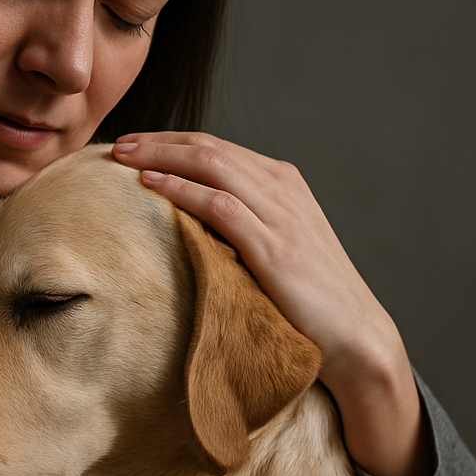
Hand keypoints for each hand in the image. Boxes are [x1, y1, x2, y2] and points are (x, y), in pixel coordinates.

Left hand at [112, 132, 430, 475]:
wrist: (355, 333)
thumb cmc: (309, 296)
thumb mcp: (276, 242)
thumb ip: (242, 219)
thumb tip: (185, 215)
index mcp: (283, 182)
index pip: (218, 147)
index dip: (172, 141)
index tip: (135, 145)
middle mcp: (283, 188)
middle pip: (209, 148)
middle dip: (160, 142)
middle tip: (119, 144)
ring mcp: (281, 215)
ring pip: (212, 165)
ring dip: (162, 157)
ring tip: (124, 157)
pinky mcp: (274, 247)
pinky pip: (219, 205)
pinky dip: (182, 190)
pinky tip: (152, 186)